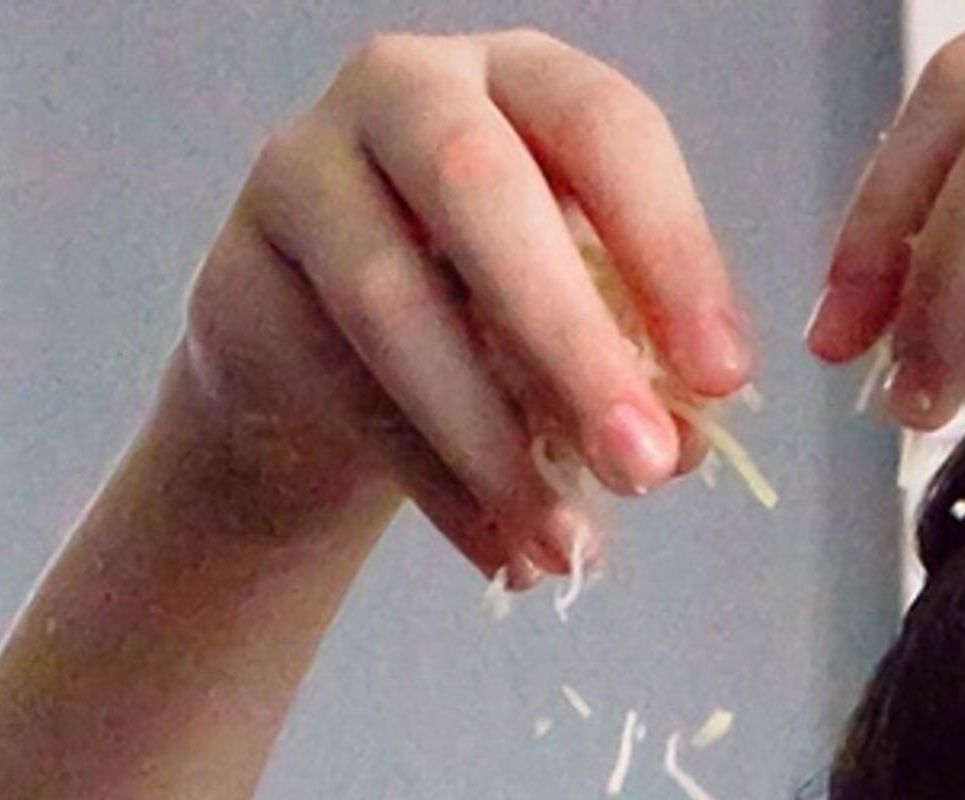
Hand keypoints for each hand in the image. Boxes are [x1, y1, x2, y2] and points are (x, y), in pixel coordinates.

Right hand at [167, 31, 753, 581]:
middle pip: (482, 192)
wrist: (332, 361)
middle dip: (572, 342)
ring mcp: (306, 170)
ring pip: (393, 303)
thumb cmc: (491, 314)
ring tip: (569, 545)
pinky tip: (504, 554)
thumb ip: (636, 364)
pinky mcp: (242, 272)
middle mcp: (405, 90)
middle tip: (643, 467)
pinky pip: (345, 391)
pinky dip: (440, 489)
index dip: (671, 250)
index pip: (605, 128)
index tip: (722, 379)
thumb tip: (681, 443)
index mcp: (522, 79)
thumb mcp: (583, 324)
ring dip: (494, 444)